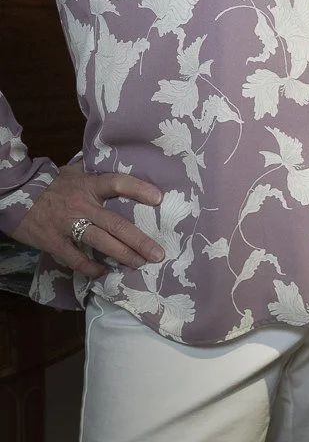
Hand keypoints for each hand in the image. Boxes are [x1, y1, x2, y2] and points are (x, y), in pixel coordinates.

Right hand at [10, 166, 165, 278]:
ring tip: (139, 264)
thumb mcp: (74, 172)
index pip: (118, 183)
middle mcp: (83, 205)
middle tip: (157, 254)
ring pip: (101, 243)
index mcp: (89, 184)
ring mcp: (69, 225)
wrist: (16, 195)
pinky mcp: (55, 242)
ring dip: (123, 255)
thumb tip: (114, 168)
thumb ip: (94, 174)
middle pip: (116, 224)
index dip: (139, 189)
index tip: (159, 198)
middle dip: (139, 241)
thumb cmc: (50, 183)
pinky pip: (76, 259)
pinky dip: (91, 268)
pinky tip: (103, 273)